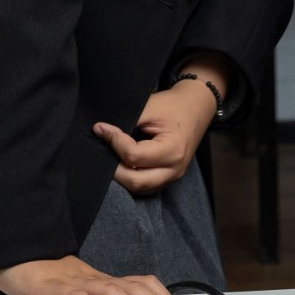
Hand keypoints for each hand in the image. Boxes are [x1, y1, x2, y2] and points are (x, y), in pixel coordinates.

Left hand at [93, 81, 217, 194]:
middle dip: (113, 167)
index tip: (102, 128)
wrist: (195, 107)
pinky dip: (130, 178)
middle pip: (134, 181)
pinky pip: (144, 187)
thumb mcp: (148, 107)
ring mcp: (173, 176)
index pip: (133, 156)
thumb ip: (125, 122)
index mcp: (173, 148)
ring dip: (121, 176)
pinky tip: (122, 164)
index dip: (114, 142)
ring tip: (112, 156)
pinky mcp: (169, 178)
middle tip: (103, 148)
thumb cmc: (172, 106)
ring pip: (138, 188)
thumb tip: (99, 132)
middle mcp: (175, 168)